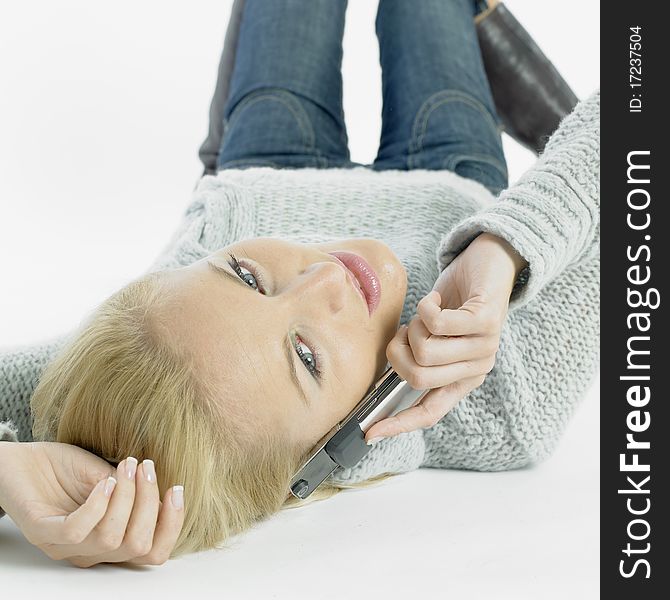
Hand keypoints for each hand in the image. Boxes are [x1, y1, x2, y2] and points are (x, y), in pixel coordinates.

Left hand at [0, 441, 184, 567]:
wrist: (22, 460)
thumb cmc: (67, 469)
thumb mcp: (110, 477)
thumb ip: (133, 492)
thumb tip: (165, 493)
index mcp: (111, 540)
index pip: (152, 552)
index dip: (172, 525)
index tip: (176, 489)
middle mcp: (91, 551)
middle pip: (138, 547)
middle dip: (150, 503)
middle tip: (146, 468)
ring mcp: (66, 546)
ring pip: (112, 538)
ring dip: (126, 497)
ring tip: (126, 466)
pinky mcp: (43, 533)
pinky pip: (78, 530)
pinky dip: (98, 505)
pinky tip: (104, 481)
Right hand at [365, 232, 527, 441]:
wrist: (490, 264)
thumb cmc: (456, 300)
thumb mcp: (435, 335)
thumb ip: (421, 355)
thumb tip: (393, 368)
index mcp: (463, 378)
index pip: (430, 412)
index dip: (398, 424)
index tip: (369, 434)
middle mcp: (477, 368)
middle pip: (418, 378)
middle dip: (397, 352)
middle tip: (405, 332)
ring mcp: (486, 346)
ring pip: (425, 350)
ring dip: (414, 326)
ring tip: (426, 313)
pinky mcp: (486, 321)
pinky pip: (436, 323)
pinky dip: (425, 306)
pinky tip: (435, 299)